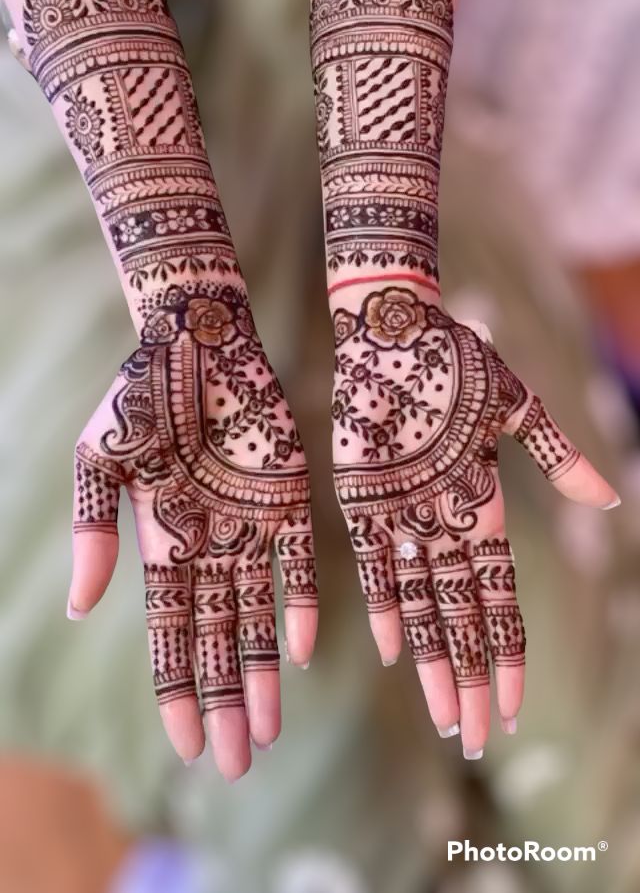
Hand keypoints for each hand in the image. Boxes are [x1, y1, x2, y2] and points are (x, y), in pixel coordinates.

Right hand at [69, 283, 317, 779]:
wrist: (197, 334)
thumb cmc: (139, 391)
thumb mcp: (102, 461)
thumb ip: (94, 533)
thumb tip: (84, 612)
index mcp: (161, 539)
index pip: (169, 633)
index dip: (176, 690)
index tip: (184, 747)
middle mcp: (210, 542)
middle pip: (218, 639)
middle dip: (224, 701)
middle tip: (235, 765)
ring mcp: (252, 522)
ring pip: (258, 615)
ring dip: (261, 673)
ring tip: (267, 733)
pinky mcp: (292, 497)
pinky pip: (299, 562)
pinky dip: (298, 606)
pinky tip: (300, 656)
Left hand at [330, 283, 617, 756]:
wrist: (393, 325)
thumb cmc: (457, 359)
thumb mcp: (516, 408)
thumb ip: (556, 457)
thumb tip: (610, 504)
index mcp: (484, 507)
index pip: (500, 599)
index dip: (505, 652)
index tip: (513, 704)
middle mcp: (443, 523)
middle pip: (461, 619)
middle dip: (469, 679)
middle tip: (475, 741)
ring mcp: (401, 516)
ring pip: (420, 605)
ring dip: (431, 661)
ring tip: (442, 716)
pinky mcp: (360, 499)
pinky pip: (373, 565)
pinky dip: (384, 605)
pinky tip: (391, 650)